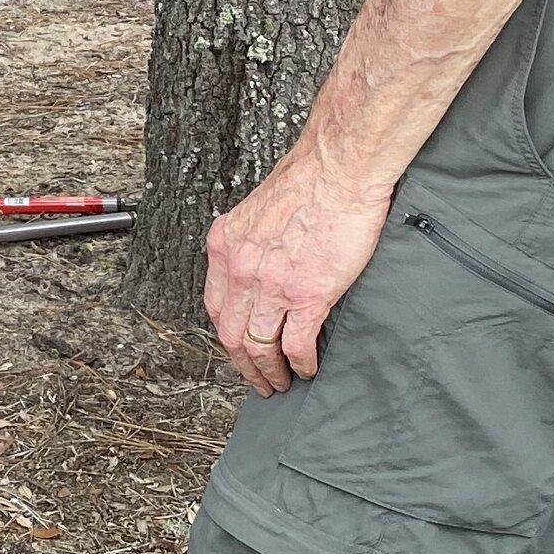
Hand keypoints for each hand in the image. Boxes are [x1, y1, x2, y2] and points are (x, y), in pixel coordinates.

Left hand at [202, 145, 393, 394]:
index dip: (227, 336)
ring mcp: (272, 285)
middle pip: (232, 334)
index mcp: (226, 246)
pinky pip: (296, 344)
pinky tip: (307, 368)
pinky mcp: (307, 295)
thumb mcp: (257, 211)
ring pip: (260, 347)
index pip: (215, 306)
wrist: (338, 171)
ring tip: (283, 383)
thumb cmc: (309, 182)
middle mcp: (241, 269)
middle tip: (259, 380)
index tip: (237, 349)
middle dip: (244, 365)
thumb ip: (250, 241)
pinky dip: (300, 363)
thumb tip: (256, 264)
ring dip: (270, 372)